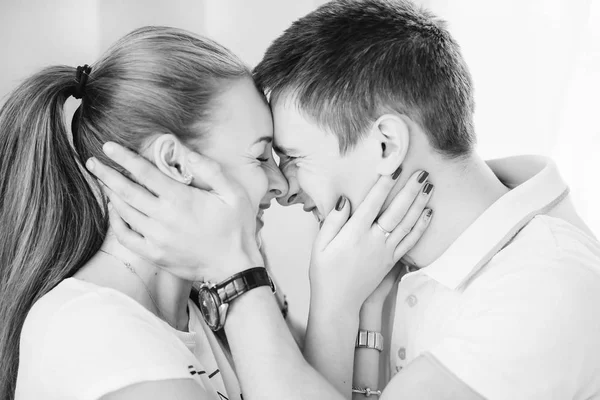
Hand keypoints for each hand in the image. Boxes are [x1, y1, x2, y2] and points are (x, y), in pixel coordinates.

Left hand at [85, 142, 261, 281]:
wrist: (234, 267)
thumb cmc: (236, 229)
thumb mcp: (233, 193)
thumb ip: (209, 169)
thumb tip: (186, 152)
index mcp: (181, 199)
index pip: (145, 173)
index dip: (124, 158)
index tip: (109, 147)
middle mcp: (164, 217)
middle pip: (126, 191)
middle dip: (107, 174)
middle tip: (92, 162)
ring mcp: (156, 238)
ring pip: (124, 212)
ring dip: (110, 194)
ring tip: (102, 182)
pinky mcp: (154, 254)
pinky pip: (126, 237)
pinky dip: (116, 222)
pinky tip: (114, 211)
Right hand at [309, 170, 432, 313]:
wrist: (338, 303)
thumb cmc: (325, 273)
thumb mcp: (319, 245)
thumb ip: (332, 221)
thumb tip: (345, 199)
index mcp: (354, 234)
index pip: (372, 203)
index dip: (384, 185)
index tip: (394, 168)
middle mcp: (374, 241)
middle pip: (396, 211)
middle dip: (411, 190)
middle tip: (422, 173)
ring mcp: (385, 252)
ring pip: (408, 224)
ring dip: (420, 204)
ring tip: (429, 187)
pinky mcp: (391, 262)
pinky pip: (410, 241)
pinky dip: (421, 226)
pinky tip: (428, 213)